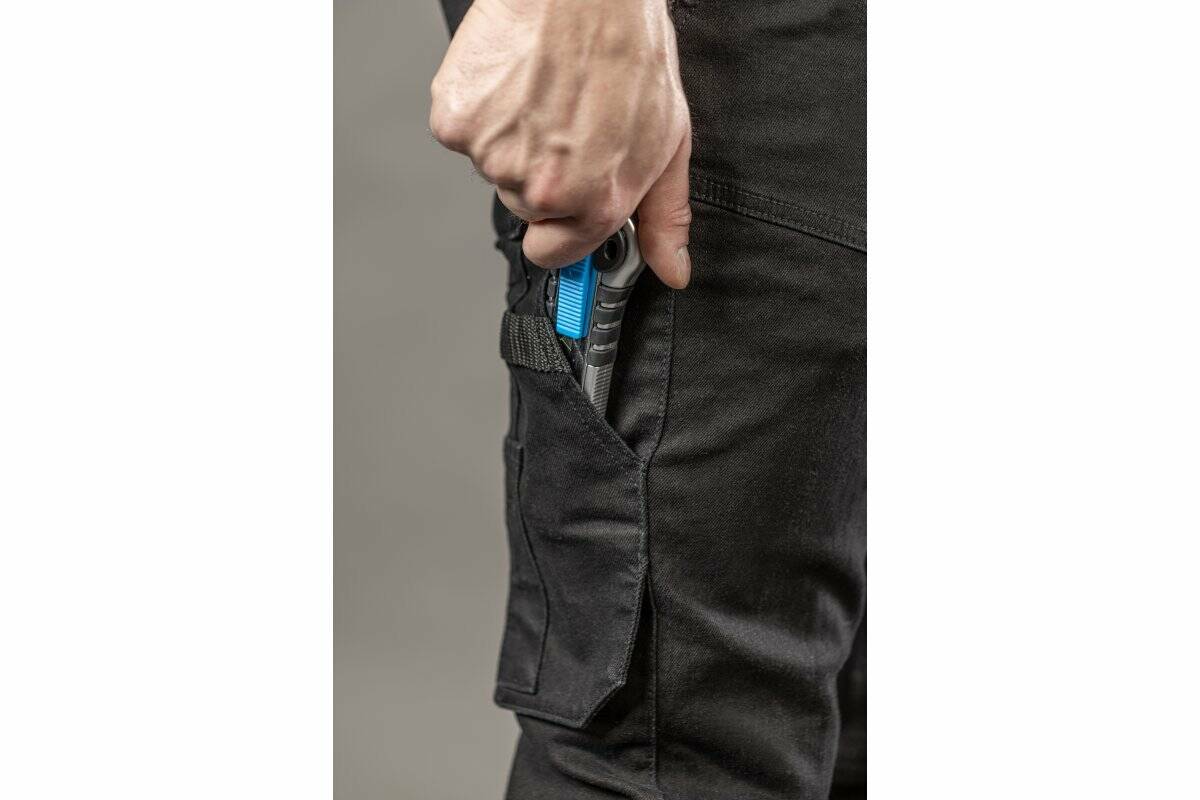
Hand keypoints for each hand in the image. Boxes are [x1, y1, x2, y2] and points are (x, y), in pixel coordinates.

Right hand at [429, 0, 692, 287]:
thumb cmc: (628, 47)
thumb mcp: (669, 140)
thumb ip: (666, 216)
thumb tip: (672, 268)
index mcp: (596, 202)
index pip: (553, 252)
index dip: (559, 225)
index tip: (562, 202)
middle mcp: (543, 190)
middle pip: (523, 205)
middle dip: (539, 169)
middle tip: (564, 117)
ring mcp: (496, 157)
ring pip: (493, 166)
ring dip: (511, 134)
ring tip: (542, 90)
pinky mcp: (458, 123)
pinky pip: (461, 132)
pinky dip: (479, 108)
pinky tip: (512, 78)